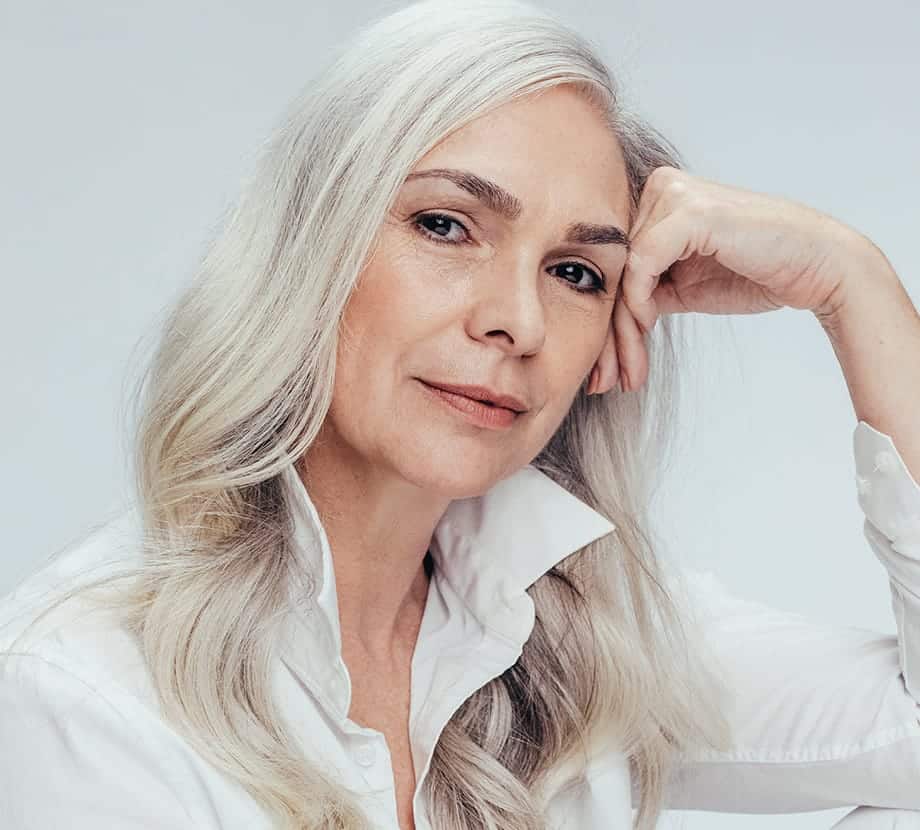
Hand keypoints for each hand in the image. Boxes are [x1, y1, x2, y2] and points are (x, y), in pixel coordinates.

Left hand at [589, 166, 866, 393]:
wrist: (816, 268)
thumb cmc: (755, 273)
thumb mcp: (684, 285)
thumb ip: (645, 289)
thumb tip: (603, 318)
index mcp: (656, 201)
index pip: (613, 265)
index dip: (607, 319)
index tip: (606, 368)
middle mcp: (659, 189)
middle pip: (612, 269)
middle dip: (609, 332)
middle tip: (605, 380)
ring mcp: (673, 194)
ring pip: (621, 271)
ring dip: (621, 330)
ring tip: (627, 372)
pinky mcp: (689, 210)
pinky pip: (641, 264)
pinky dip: (637, 301)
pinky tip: (646, 329)